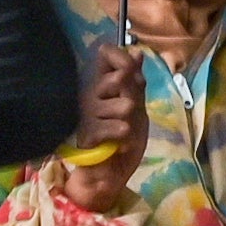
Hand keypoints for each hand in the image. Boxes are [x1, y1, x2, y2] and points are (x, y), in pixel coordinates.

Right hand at [55, 42, 149, 215]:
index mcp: (102, 85)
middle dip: (132, 98)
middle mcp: (91, 94)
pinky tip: (121, 140)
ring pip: (122, 105)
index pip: (106, 55)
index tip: (130, 74)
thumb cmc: (123, 140)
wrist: (109, 173)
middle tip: (128, 115)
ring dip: (130, 121)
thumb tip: (138, 53)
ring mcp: (87, 113)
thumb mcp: (137, 109)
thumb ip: (136, 82)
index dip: (122, 59)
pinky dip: (123, 135)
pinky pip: (115, 126)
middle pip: (119, 79)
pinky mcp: (87, 132)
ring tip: (124, 132)